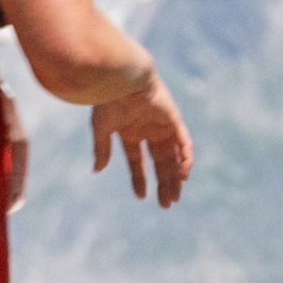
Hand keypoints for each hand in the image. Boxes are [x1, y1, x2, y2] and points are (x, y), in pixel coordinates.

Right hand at [88, 77, 193, 207]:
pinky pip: (184, 142)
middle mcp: (147, 129)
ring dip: (176, 175)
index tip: (141, 197)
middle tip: (167, 204)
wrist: (121, 78)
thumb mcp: (101, 129)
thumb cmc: (108, 100)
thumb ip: (102, 150)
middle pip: (159, 162)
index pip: (137, 161)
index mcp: (129, 132)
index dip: (139, 179)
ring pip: (173, 155)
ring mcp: (162, 124)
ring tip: (175, 195)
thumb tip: (97, 170)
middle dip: (163, 182)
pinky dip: (185, 158)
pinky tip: (183, 175)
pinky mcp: (173, 118)